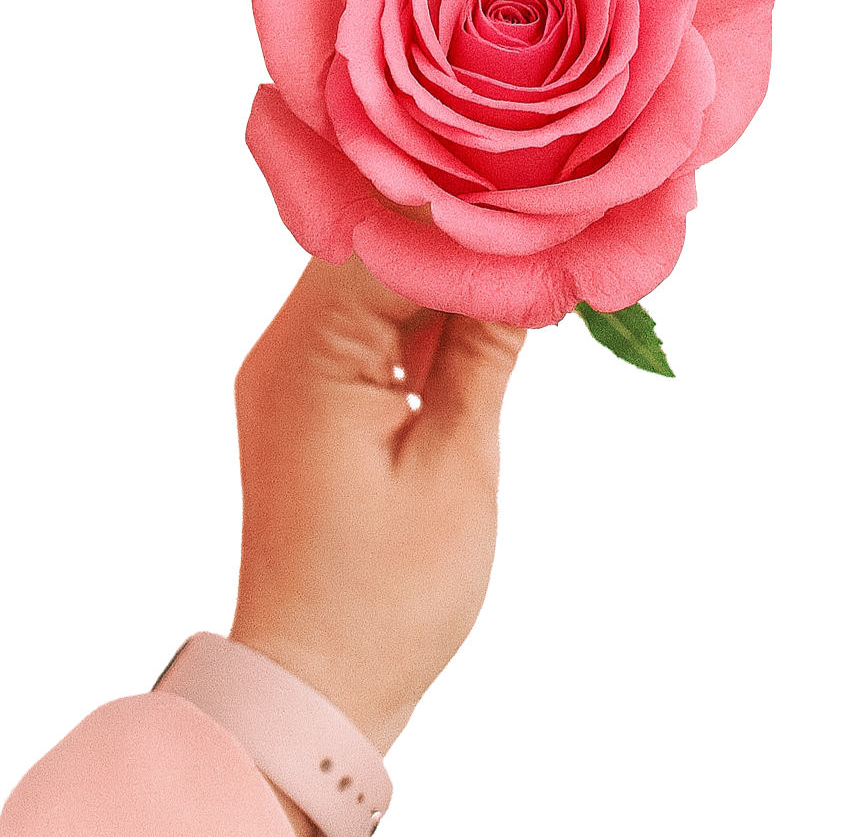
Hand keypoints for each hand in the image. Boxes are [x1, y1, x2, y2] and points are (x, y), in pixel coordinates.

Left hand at [228, 255, 524, 828]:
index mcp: (308, 357)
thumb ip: (486, 353)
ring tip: (530, 278)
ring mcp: (297, 375)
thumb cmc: (385, 594)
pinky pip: (378, 336)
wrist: (317, 680)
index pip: (391, 247)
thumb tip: (525, 271)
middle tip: (546, 237)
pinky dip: (433, 329)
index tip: (545, 214)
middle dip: (464, 248)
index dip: (472, 227)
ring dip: (453, 287)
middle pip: (380, 257)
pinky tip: (490, 327)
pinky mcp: (317, 402)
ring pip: (382, 292)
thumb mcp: (457, 464)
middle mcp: (287, 350)